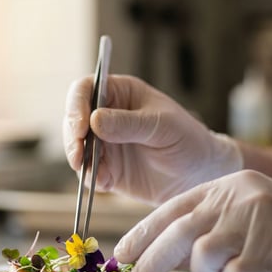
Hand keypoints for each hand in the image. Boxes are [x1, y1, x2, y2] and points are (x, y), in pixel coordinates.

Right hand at [63, 74, 241, 204]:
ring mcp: (104, 143)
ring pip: (77, 148)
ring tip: (96, 174)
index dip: (77, 105)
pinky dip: (92, 178)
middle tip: (79, 156)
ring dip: (80, 161)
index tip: (82, 126)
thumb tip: (94, 120)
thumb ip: (128, 124)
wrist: (199, 174)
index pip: (86, 89)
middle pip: (74, 120)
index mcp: (120, 93)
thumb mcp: (161, 126)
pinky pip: (89, 173)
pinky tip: (106, 183)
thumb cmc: (187, 139)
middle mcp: (106, 116)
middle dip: (73, 138)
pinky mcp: (107, 169)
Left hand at [115, 170, 271, 271]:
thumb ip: (211, 225)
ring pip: (201, 256)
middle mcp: (239, 199)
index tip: (123, 253)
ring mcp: (255, 224)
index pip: (174, 207)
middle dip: (150, 260)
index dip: (144, 231)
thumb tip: (163, 251)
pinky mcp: (269, 256)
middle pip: (178, 231)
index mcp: (230, 186)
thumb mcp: (249, 216)